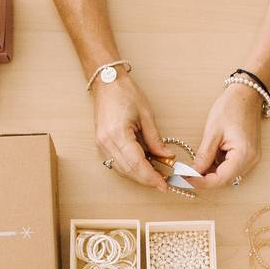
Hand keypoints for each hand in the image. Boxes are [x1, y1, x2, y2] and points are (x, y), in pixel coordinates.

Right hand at [93, 74, 172, 191]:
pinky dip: (131, 168)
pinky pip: (117, 163)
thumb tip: (167, 157)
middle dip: (147, 180)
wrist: (106, 83)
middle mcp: (107, 143)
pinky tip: (144, 167)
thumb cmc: (125, 93)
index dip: (151, 177)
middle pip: (129, 171)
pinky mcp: (102, 144)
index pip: (136, 164)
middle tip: (163, 184)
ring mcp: (102, 145)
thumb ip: (156, 139)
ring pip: (122, 170)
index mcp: (118, 134)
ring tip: (156, 176)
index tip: (164, 185)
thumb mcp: (147, 115)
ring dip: (139, 176)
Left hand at [192, 83, 262, 187]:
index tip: (185, 179)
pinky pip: (231, 167)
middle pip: (224, 180)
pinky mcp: (248, 154)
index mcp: (243, 154)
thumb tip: (193, 172)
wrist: (246, 94)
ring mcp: (251, 158)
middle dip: (204, 179)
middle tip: (184, 175)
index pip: (220, 179)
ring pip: (227, 175)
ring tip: (192, 167)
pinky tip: (206, 160)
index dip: (201, 182)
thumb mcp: (213, 131)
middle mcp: (250, 160)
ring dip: (210, 174)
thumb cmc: (232, 107)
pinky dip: (217, 167)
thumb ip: (204, 155)